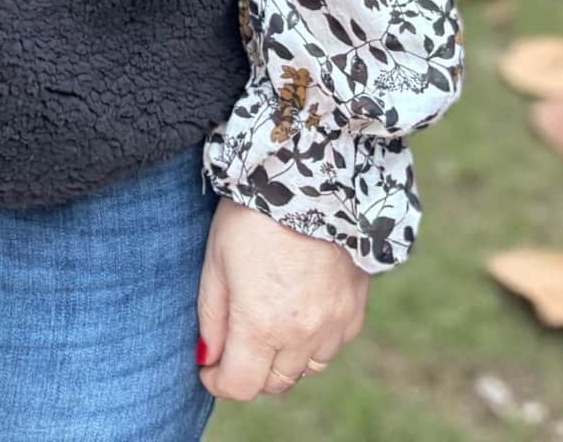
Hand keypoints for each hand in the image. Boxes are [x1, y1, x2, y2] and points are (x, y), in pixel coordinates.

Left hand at [196, 198, 367, 402]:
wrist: (312, 175)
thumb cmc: (253, 212)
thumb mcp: (216, 259)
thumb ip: (212, 316)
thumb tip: (207, 359)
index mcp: (261, 324)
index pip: (239, 386)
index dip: (217, 381)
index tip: (208, 367)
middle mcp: (301, 334)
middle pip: (273, 383)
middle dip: (249, 371)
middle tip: (235, 343)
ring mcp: (334, 325)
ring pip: (304, 369)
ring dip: (283, 358)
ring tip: (268, 322)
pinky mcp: (355, 310)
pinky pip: (331, 346)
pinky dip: (313, 341)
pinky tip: (300, 308)